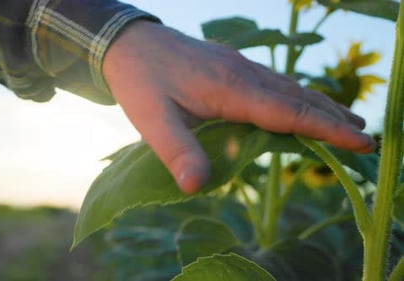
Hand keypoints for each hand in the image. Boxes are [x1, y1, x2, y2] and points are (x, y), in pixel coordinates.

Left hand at [103, 21, 374, 193]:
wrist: (128, 43)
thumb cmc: (139, 82)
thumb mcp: (151, 120)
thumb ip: (177, 151)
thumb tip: (196, 187)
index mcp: (229, 89)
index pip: (288, 112)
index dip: (325, 129)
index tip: (359, 142)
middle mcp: (242, 73)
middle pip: (297, 96)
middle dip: (332, 117)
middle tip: (365, 136)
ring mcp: (238, 65)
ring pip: (288, 86)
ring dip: (318, 104)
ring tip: (345, 120)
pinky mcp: (231, 64)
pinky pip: (273, 80)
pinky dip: (295, 95)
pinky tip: (298, 101)